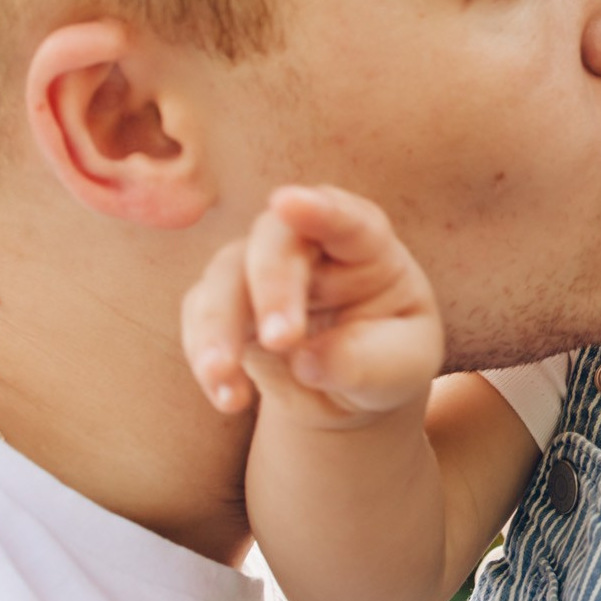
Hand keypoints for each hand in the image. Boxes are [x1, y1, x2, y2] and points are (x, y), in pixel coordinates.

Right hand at [182, 185, 443, 430]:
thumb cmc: (388, 360)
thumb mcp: (401, 368)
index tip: (288, 203)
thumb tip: (307, 361)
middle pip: (273, 241)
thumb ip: (365, 362)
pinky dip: (205, 356)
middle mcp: (307, 247)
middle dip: (271, 286)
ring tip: (223, 375)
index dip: (319, 210)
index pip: (347, 220)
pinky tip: (228, 397)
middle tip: (280, 341)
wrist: (350, 386)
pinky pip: (200, 318)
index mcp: (366, 247)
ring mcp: (259, 271)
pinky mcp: (225, 305)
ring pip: (223, 276)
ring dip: (218, 326)